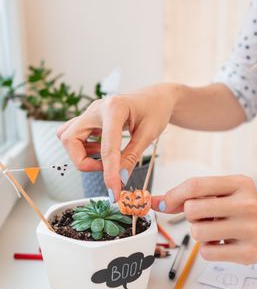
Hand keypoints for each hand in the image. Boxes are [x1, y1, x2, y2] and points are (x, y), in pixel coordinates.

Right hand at [57, 84, 175, 200]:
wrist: (156, 97)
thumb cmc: (156, 110)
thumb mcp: (149, 134)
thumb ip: (132, 157)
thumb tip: (120, 179)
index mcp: (114, 108)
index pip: (106, 147)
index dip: (109, 173)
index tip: (113, 191)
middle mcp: (97, 108)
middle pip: (69, 138)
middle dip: (82, 160)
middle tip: (103, 168)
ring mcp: (91, 113)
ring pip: (68, 137)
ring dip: (81, 154)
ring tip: (106, 159)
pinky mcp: (90, 119)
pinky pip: (76, 136)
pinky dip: (84, 149)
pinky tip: (102, 151)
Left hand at [151, 175, 256, 264]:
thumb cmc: (238, 210)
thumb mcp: (220, 194)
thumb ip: (188, 196)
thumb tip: (157, 202)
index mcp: (239, 184)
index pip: (195, 185)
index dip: (174, 195)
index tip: (164, 203)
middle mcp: (247, 204)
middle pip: (192, 209)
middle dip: (192, 215)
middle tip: (206, 217)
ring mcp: (250, 229)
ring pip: (197, 232)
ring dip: (199, 233)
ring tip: (215, 230)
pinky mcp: (248, 252)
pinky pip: (206, 252)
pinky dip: (208, 249)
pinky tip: (222, 242)